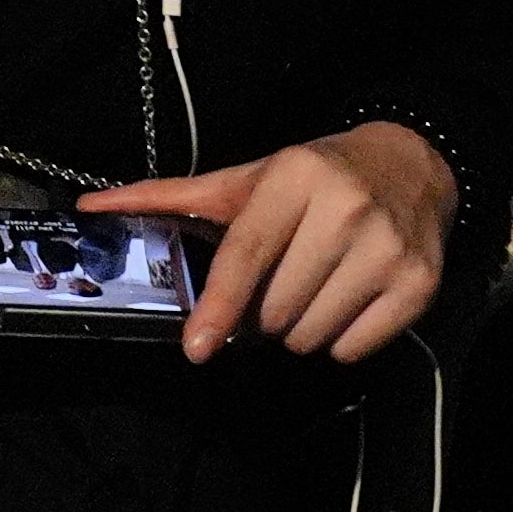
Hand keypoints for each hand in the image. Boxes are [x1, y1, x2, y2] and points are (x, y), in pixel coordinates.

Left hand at [95, 124, 457, 364]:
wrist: (409, 164)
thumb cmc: (314, 175)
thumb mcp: (246, 178)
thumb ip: (169, 197)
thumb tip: (93, 208)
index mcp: (294, 179)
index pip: (246, 256)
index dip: (218, 306)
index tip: (197, 348)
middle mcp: (344, 210)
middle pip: (275, 309)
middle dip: (262, 314)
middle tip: (276, 282)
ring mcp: (386, 249)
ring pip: (311, 335)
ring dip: (298, 328)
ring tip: (311, 286)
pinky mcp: (419, 285)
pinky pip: (354, 348)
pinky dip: (340, 339)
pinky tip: (345, 299)